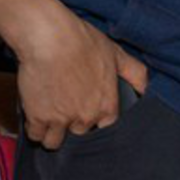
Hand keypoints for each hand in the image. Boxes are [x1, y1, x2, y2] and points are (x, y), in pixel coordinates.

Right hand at [6, 4, 147, 146]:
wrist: (49, 37)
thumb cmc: (82, 41)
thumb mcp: (115, 53)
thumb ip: (135, 73)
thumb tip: (145, 89)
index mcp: (105, 105)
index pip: (104, 128)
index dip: (94, 120)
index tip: (85, 112)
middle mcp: (85, 117)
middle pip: (79, 134)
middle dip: (71, 124)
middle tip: (63, 108)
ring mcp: (61, 120)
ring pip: (54, 142)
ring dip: (51, 133)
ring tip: (47, 119)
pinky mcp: (38, 117)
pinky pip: (35, 135)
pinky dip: (34, 127)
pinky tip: (34, 115)